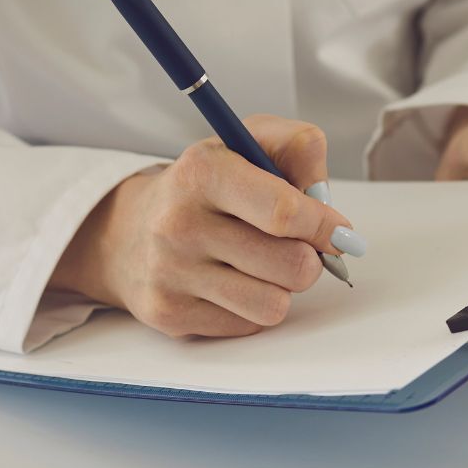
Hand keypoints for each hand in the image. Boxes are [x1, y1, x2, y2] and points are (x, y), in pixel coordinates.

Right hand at [51, 116, 359, 337]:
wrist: (128, 231)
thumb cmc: (206, 186)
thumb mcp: (248, 142)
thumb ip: (299, 150)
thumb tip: (331, 211)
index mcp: (202, 172)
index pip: (283, 211)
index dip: (324, 226)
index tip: (339, 232)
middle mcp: (178, 224)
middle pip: (291, 265)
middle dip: (310, 259)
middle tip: (296, 246)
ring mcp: (170, 273)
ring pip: (274, 304)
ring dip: (281, 287)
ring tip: (261, 264)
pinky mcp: (169, 314)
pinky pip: (248, 325)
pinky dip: (252, 307)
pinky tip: (231, 282)